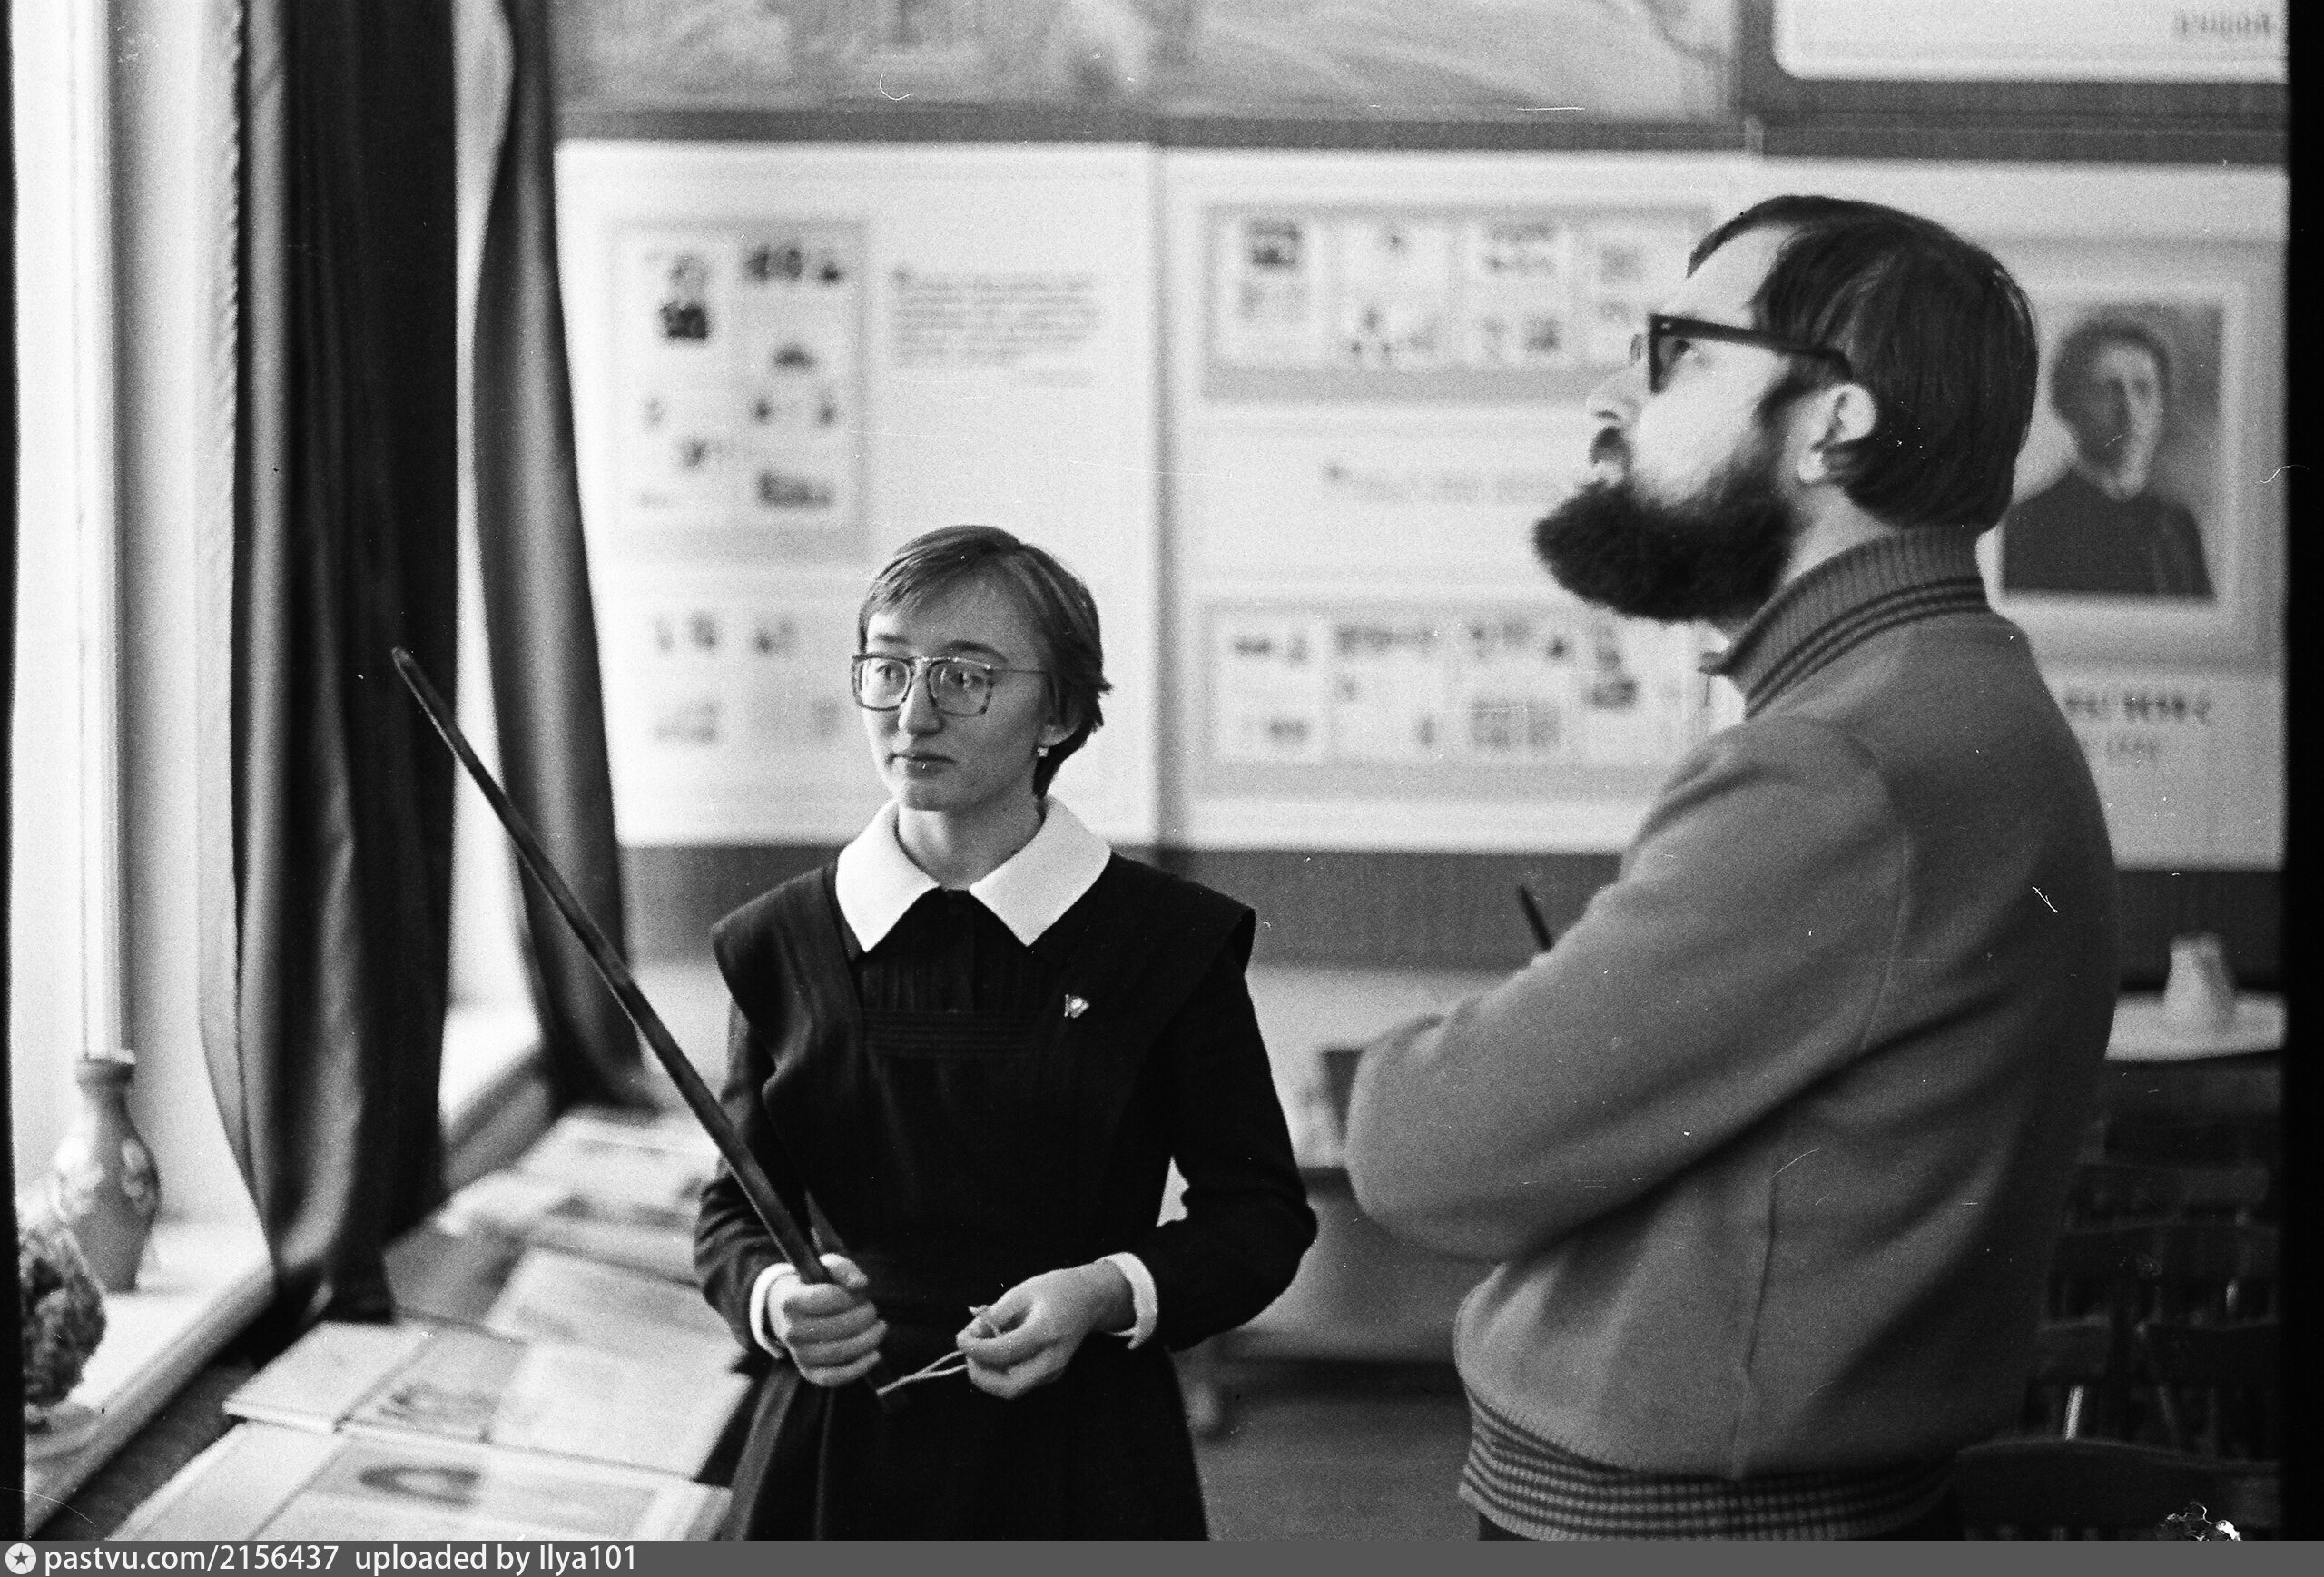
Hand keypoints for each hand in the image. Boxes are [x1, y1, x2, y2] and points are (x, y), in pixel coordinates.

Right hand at [766, 1253, 884, 1387]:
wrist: (793, 1314)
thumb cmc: (816, 1288)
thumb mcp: (826, 1269)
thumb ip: (844, 1269)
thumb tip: (860, 1283)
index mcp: (790, 1301)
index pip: (825, 1299)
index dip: (849, 1296)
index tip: (859, 1292)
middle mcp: (790, 1330)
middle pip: (835, 1327)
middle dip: (863, 1317)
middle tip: (872, 1310)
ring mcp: (798, 1354)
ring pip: (838, 1353)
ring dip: (867, 1340)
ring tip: (879, 1329)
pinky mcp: (809, 1372)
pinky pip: (833, 1377)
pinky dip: (859, 1368)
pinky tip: (875, 1354)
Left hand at [954, 1262, 1131, 1399]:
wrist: (1089, 1300)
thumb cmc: (1054, 1290)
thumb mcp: (1020, 1293)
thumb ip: (993, 1316)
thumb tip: (969, 1337)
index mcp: (1045, 1332)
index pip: (1003, 1352)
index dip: (975, 1348)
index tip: (960, 1338)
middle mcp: (1052, 1359)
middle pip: (1010, 1387)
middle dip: (981, 1375)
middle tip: (969, 1353)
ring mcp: (1054, 1372)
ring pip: (1012, 1389)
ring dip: (988, 1376)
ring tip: (981, 1350)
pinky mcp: (1051, 1376)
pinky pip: (1019, 1383)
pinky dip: (1000, 1373)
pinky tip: (996, 1353)